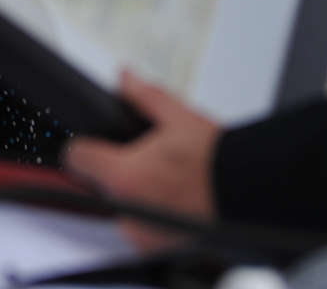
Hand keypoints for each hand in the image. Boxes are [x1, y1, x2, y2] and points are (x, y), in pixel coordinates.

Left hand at [63, 74, 220, 252]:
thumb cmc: (218, 163)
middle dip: (118, 169)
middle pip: (99, 183)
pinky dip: (150, 215)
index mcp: (126, 175)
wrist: (249, 196)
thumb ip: (145, 96)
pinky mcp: (154, 247)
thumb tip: (125, 78)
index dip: (84, 146)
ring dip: (135, 193)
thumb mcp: (180, 118)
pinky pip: (138, 226)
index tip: (94, 144)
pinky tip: (173, 200)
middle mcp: (127, 210)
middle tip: (148, 160)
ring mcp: (140, 233)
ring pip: (119, 205)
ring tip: (166, 181)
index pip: (76, 157)